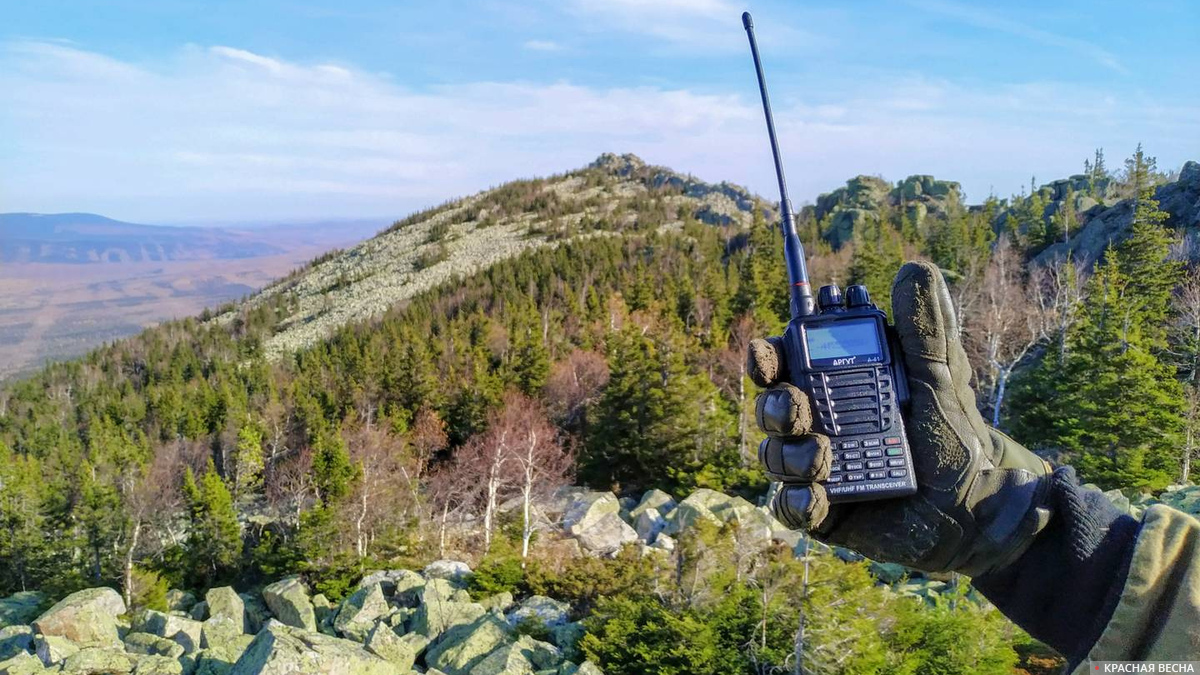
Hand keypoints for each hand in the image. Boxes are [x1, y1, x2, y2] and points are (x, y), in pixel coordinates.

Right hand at [749, 261, 1052, 575]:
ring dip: (791, 454)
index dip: (766, 357)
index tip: (767, 353)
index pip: (785, 363)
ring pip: (774, 455)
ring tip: (825, 457)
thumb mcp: (943, 376)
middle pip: (771, 408)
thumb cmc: (957, 434)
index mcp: (837, 385)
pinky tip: (820, 496)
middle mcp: (821, 424)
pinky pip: (789, 506)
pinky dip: (798, 501)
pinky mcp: (824, 512)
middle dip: (776, 406)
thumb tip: (912, 267)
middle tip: (801, 409)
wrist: (977, 506)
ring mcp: (818, 469)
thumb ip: (926, 325)